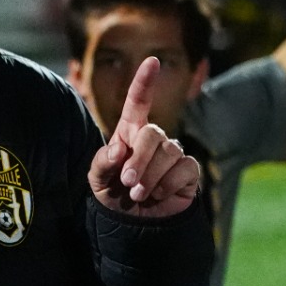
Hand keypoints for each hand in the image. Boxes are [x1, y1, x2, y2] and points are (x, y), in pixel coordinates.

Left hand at [87, 56, 201, 218]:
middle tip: (128, 182)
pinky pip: (184, 168)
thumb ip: (102, 162)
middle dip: (138, 160)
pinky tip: (158, 195)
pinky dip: (167, 185)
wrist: (131, 224)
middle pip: (152, 133)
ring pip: (168, 152)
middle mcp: (154, 138)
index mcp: (130, 132)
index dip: (144, 82)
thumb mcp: (97, 180)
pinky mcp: (188, 170)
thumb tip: (118, 149)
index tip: (151, 61)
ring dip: (150, 177)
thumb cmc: (113, 195)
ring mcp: (173, 153)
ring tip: (139, 194)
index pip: (138, 102)